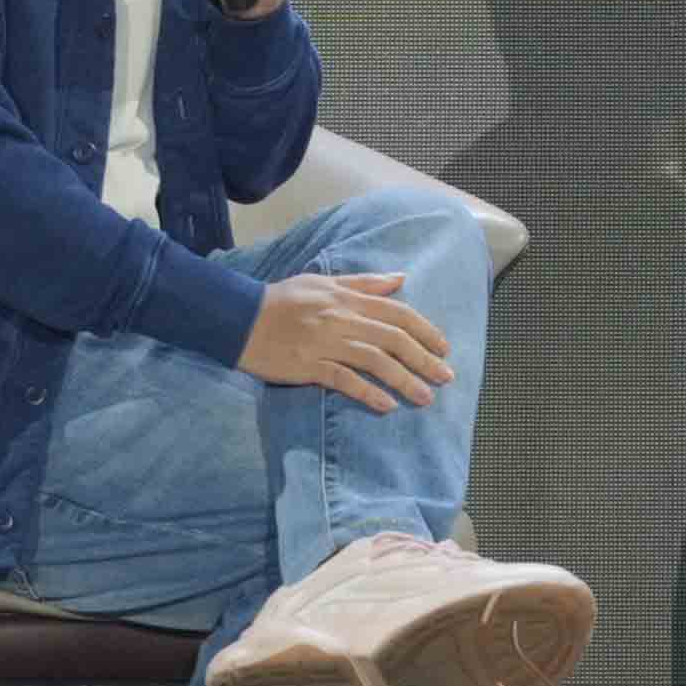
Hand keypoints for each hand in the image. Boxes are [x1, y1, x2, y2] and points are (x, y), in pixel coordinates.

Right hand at [243, 271, 451, 408]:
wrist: (240, 317)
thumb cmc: (284, 299)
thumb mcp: (324, 281)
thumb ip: (364, 283)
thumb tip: (400, 279)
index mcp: (347, 298)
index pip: (397, 313)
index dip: (425, 330)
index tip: (443, 348)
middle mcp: (341, 319)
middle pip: (392, 339)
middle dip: (423, 359)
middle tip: (445, 377)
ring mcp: (324, 343)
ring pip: (374, 361)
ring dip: (404, 380)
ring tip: (424, 397)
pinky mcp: (307, 366)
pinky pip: (343, 380)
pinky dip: (367, 393)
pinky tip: (386, 405)